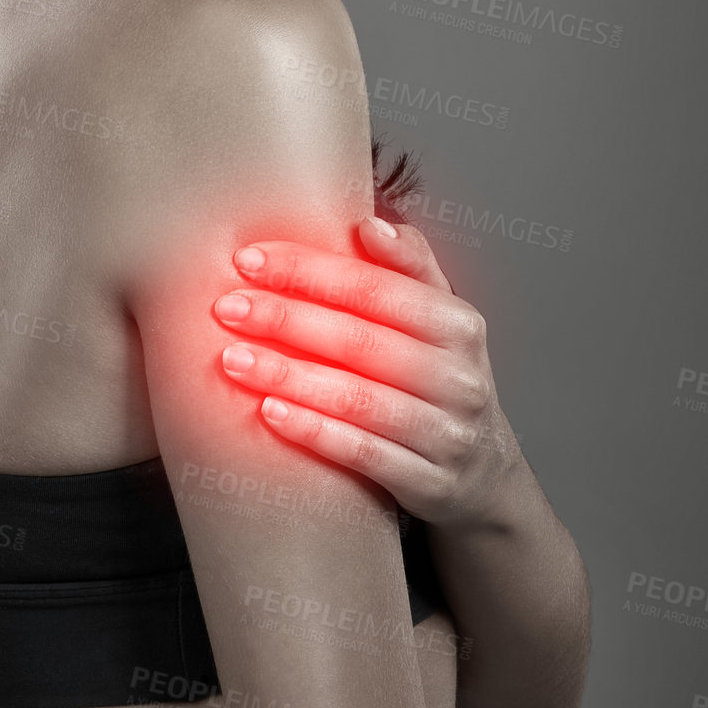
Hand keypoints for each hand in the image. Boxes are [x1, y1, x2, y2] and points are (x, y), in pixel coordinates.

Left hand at [211, 215, 522, 530]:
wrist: (482, 470)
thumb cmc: (437, 374)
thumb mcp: (438, 316)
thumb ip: (408, 264)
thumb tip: (369, 225)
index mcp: (458, 323)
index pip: (374, 288)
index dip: (308, 271)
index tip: (247, 260)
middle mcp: (458, 377)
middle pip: (360, 341)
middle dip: (286, 319)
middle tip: (226, 308)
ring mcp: (446, 433)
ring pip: (357, 399)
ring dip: (288, 377)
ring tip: (232, 360)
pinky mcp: (429, 482)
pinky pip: (363, 454)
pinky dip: (313, 431)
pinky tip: (268, 413)